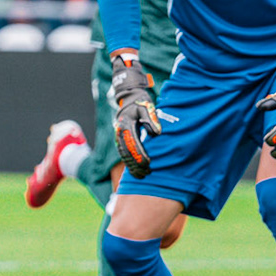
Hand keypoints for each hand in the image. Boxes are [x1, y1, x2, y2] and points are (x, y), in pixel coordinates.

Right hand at [109, 52, 160, 176]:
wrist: (129, 99)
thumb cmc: (140, 103)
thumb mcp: (147, 107)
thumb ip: (151, 119)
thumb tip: (157, 133)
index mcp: (126, 125)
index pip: (133, 144)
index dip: (141, 156)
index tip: (149, 164)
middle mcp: (120, 133)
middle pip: (127, 153)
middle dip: (137, 165)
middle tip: (147, 173)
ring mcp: (118, 137)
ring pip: (124, 156)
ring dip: (132, 167)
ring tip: (143, 176)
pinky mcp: (120, 140)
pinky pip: (123, 155)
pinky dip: (129, 164)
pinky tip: (136, 172)